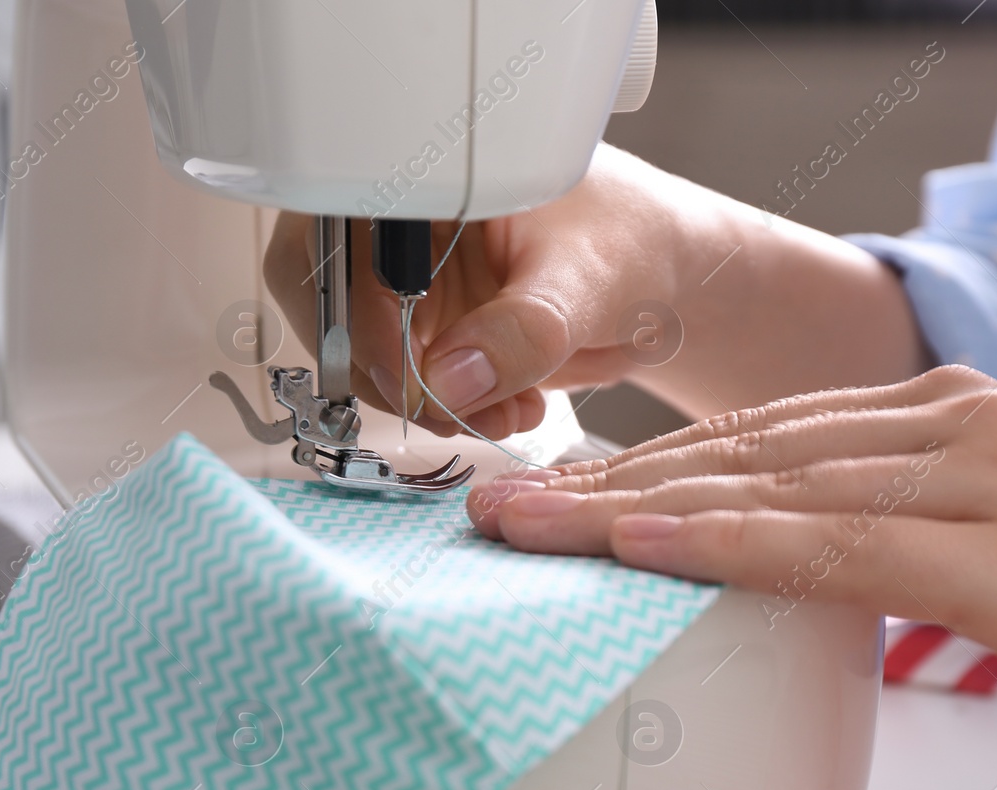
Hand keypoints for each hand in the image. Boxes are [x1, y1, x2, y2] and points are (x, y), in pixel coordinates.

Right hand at [263, 144, 927, 437]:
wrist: (663, 271)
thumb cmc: (633, 237)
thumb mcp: (586, 278)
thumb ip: (524, 328)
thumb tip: (450, 378)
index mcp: (425, 172)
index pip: (336, 237)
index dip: (355, 314)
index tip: (407, 376)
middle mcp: (398, 225)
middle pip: (332, 304)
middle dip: (389, 373)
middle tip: (450, 411)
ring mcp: (405, 280)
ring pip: (365, 355)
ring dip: (426, 402)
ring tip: (506, 409)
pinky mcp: (422, 328)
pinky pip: (403, 382)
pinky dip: (447, 410)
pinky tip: (506, 406)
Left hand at [469, 365, 996, 789]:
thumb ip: (910, 535)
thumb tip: (810, 560)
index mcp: (957, 418)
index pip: (767, 437)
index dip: (650, 466)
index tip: (560, 495)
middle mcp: (963, 428)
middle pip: (748, 450)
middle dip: (611, 482)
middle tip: (505, 507)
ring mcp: (991, 483)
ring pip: (774, 488)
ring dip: (634, 509)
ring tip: (530, 526)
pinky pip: (841, 546)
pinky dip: (731, 544)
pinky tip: (643, 546)